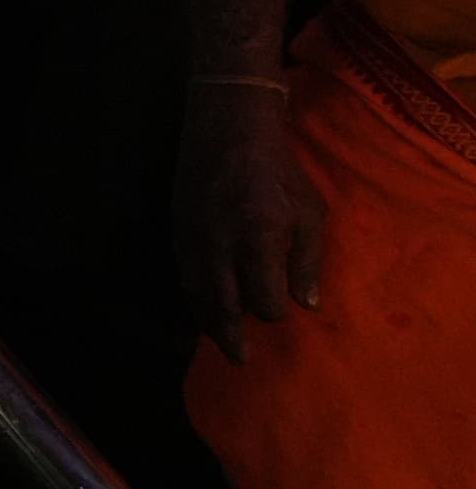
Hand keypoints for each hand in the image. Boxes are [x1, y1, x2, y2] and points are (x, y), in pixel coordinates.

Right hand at [177, 85, 325, 362]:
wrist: (227, 127)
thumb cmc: (279, 169)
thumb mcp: (310, 211)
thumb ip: (308, 260)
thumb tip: (306, 304)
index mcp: (258, 238)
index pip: (264, 299)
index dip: (276, 311)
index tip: (286, 308)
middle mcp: (219, 244)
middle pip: (221, 306)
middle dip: (231, 337)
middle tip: (241, 361)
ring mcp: (193, 238)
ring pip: (196, 293)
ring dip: (208, 322)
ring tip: (219, 342)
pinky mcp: (177, 229)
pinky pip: (183, 275)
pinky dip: (193, 296)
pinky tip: (203, 306)